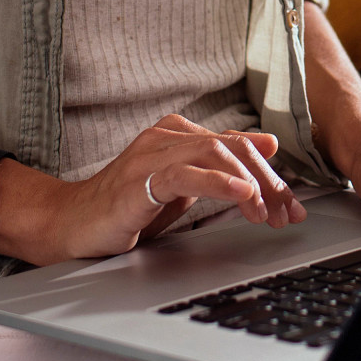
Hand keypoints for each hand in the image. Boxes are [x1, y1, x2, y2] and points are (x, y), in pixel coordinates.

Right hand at [48, 115, 305, 260]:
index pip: (237, 145)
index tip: (291, 206)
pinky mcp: (138, 179)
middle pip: (232, 148)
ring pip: (214, 154)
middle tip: (287, 213)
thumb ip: (220, 167)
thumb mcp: (183, 188)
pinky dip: (218, 183)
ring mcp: (151, 154)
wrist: (69, 225)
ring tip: (266, 210)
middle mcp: (166, 136)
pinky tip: (241, 195)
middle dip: (267, 182)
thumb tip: (267, 145)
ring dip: (249, 184)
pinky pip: (185, 174)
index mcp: (179, 135)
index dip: (270, 174)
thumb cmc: (124, 210)